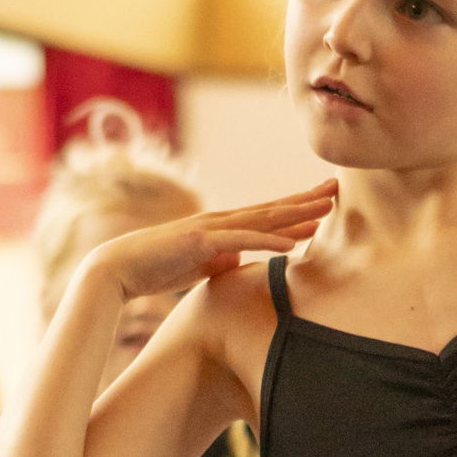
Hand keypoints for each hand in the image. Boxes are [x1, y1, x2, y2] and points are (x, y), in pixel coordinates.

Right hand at [84, 189, 334, 303]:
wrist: (119, 268)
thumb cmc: (157, 268)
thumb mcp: (201, 266)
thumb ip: (224, 259)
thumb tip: (244, 260)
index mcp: (222, 228)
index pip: (267, 216)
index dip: (298, 208)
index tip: (325, 202)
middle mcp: (220, 221)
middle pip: (272, 209)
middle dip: (306, 199)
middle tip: (337, 188)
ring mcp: (211, 228)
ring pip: (262, 219)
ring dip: (295, 213)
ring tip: (326, 209)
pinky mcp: (200, 242)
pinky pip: (241, 241)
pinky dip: (268, 241)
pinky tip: (292, 243)